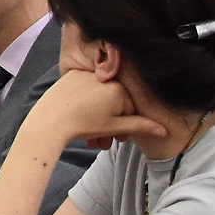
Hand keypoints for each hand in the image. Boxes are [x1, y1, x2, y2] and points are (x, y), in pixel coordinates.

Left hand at [29, 64, 171, 150]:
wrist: (49, 121)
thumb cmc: (82, 125)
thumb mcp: (114, 127)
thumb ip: (141, 126)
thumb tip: (164, 130)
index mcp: (119, 89)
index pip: (130, 108)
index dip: (124, 127)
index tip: (116, 139)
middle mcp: (105, 77)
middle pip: (115, 102)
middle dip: (111, 123)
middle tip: (102, 140)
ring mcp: (88, 73)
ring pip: (100, 97)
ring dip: (98, 116)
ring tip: (90, 134)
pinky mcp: (73, 74)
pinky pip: (86, 88)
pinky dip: (86, 101)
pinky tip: (79, 114)